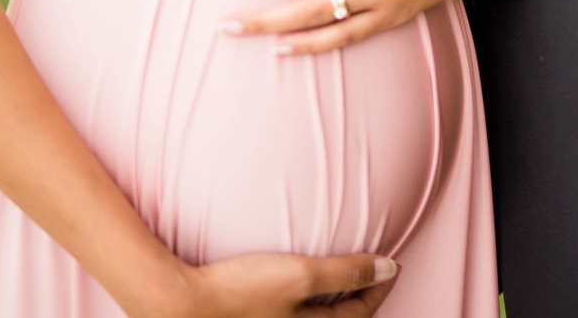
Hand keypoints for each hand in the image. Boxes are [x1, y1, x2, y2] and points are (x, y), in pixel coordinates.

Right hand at [160, 251, 397, 317]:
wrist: (185, 305)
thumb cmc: (242, 292)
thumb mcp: (299, 274)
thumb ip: (345, 271)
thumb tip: (391, 268)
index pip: (360, 312)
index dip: (379, 285)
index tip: (393, 264)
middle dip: (360, 297)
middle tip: (371, 274)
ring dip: (332, 301)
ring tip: (338, 279)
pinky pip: (293, 314)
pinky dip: (306, 303)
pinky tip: (293, 288)